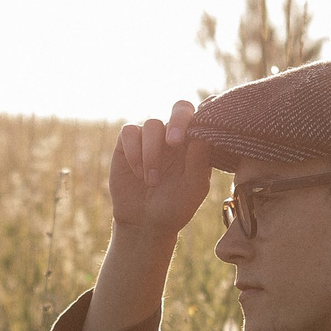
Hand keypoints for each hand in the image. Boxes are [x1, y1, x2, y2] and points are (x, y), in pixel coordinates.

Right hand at [107, 99, 212, 240]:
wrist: (145, 223)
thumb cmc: (175, 206)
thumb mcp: (193, 189)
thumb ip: (199, 162)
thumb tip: (201, 136)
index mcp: (194, 143)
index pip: (201, 118)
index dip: (202, 115)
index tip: (198, 129)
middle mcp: (174, 135)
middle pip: (180, 108)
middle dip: (178, 122)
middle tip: (174, 143)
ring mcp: (150, 137)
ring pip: (152, 125)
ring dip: (151, 154)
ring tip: (152, 181)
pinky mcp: (128, 143)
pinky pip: (129, 132)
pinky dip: (134, 153)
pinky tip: (138, 173)